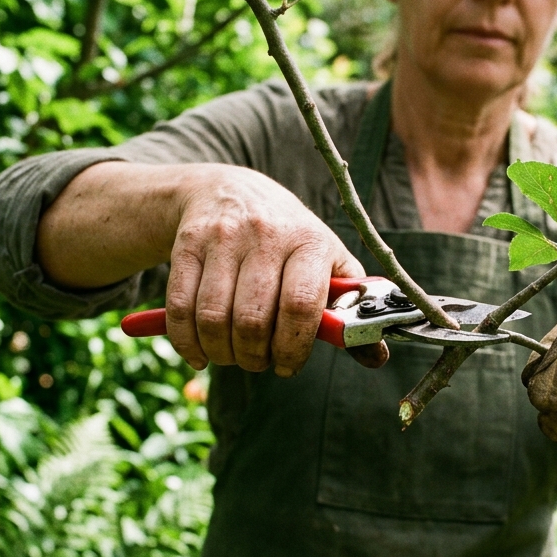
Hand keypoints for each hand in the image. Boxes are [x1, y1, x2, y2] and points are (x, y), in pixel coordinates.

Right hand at [166, 166, 384, 374]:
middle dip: (255, 356)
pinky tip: (201, 353)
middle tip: (259, 361)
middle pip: (253, 319)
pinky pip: (180, 308)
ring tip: (233, 355)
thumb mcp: (327, 263)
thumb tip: (376, 357)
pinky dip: (187, 343)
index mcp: (309, 242)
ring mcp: (222, 238)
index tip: (289, 365)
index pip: (301, 305)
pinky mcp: (187, 245)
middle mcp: (266, 235)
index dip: (294, 347)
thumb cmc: (290, 240)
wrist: (233, 191)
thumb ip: (350, 311)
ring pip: (214, 318)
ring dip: (222, 353)